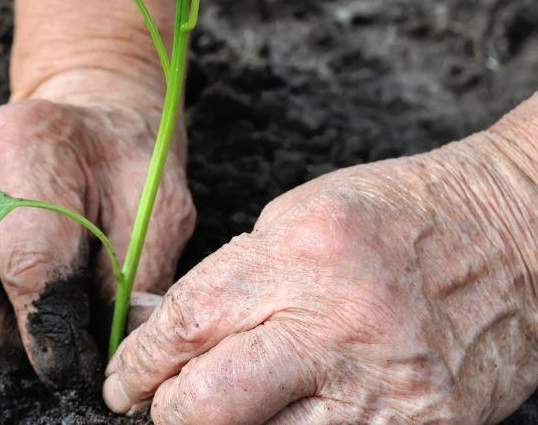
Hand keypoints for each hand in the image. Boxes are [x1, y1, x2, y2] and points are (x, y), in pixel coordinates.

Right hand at [0, 69, 194, 386]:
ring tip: (23, 317)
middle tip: (53, 341)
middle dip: (7, 343)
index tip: (76, 370)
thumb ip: (134, 284)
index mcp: (31, 149)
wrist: (85, 123)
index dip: (52, 336)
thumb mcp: (158, 213)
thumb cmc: (123, 168)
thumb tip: (109, 358)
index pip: (28, 266)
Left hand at [103, 132, 537, 422]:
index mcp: (297, 255)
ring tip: (222, 416)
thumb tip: (167, 330)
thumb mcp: (299, 218)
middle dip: (168, 414)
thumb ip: (233, 277)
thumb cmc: (400, 217)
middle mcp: (337, 324)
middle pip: (210, 403)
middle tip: (156, 409)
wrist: (516, 237)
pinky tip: (284, 424)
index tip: (123, 380)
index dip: (138, 364)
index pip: (185, 326)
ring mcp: (384, 386)